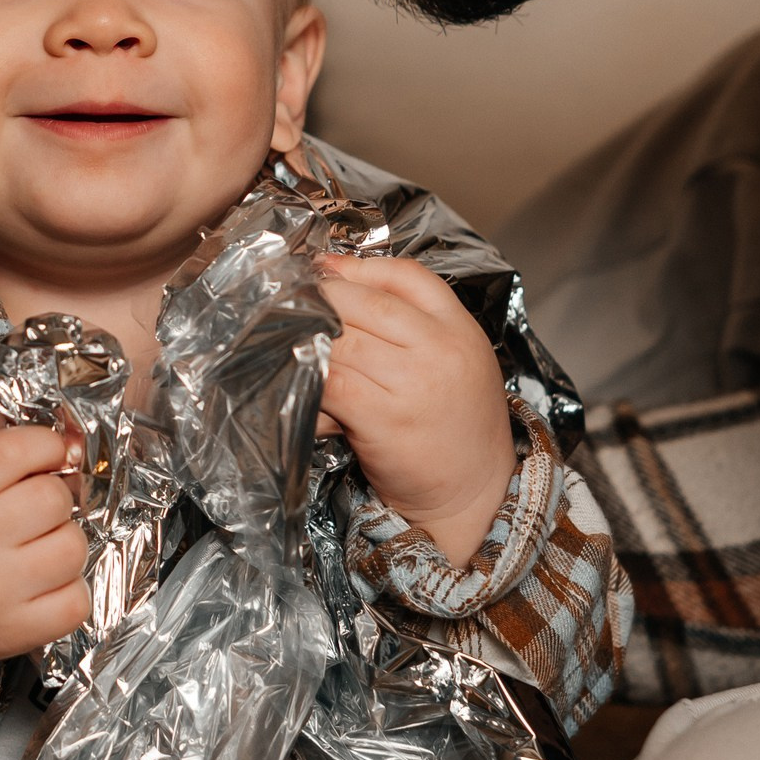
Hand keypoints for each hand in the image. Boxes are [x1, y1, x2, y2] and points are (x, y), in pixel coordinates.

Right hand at [0, 424, 90, 712]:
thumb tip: (67, 443)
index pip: (17, 450)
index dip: (45, 446)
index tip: (46, 455)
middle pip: (54, 498)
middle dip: (53, 498)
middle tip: (32, 512)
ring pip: (73, 548)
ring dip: (63, 544)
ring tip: (36, 550)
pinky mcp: (13, 631)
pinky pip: (76, 602)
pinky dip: (68, 592)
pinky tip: (42, 586)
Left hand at [316, 255, 515, 561]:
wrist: (475, 491)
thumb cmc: (455, 423)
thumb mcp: (452, 357)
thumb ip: (410, 318)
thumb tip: (333, 276)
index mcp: (459, 326)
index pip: (406, 275)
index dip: (356, 268)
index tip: (321, 269)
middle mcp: (439, 349)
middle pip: (365, 304)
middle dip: (320, 300)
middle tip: (289, 303)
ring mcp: (412, 383)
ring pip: (341, 342)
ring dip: (306, 338)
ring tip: (283, 337)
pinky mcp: (383, 419)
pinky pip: (331, 384)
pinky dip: (308, 378)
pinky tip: (296, 377)